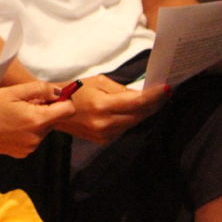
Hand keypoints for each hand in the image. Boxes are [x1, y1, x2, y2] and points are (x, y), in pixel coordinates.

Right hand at [0, 81, 74, 156]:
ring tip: (12, 114)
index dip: (63, 99)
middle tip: (21, 102)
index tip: (50, 94)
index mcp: (38, 120)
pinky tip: (9, 125)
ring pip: (43, 128)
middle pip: (54, 119)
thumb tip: (59, 92)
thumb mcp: (13, 92)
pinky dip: (26, 130)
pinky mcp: (22, 153)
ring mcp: (30, 147)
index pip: (69, 110)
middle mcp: (37, 137)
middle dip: (43, 109)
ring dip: (34, 120)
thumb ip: (40, 89)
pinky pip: (33, 138)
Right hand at [53, 74, 169, 143]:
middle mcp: (106, 124)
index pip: (137, 102)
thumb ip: (121, 90)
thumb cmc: (75, 89)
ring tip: (155, 99)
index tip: (168, 88)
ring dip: (146, 111)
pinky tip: (137, 110)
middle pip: (140, 114)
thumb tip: (141, 95)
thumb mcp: (98, 82)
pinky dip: (133, 118)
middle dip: (154, 103)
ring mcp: (105, 134)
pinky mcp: (104, 140)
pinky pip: (125, 128)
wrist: (54, 108)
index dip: (154, 96)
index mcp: (103, 106)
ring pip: (134, 122)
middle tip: (165, 92)